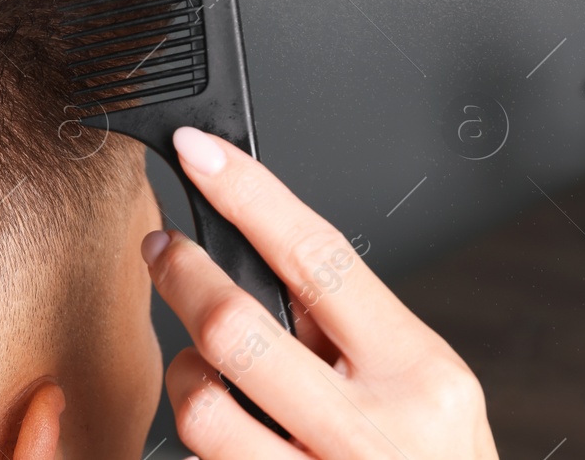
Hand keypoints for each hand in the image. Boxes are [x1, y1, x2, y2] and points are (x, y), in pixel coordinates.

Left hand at [143, 127, 498, 458]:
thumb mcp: (423, 389)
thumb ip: (350, 329)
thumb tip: (254, 245)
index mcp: (420, 373)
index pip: (318, 257)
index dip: (249, 195)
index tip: (198, 152)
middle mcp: (374, 431)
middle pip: (236, 329)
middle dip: (181, 276)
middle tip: (160, 250)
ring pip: (201, 406)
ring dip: (183, 376)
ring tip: (201, 371)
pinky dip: (200, 436)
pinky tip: (227, 430)